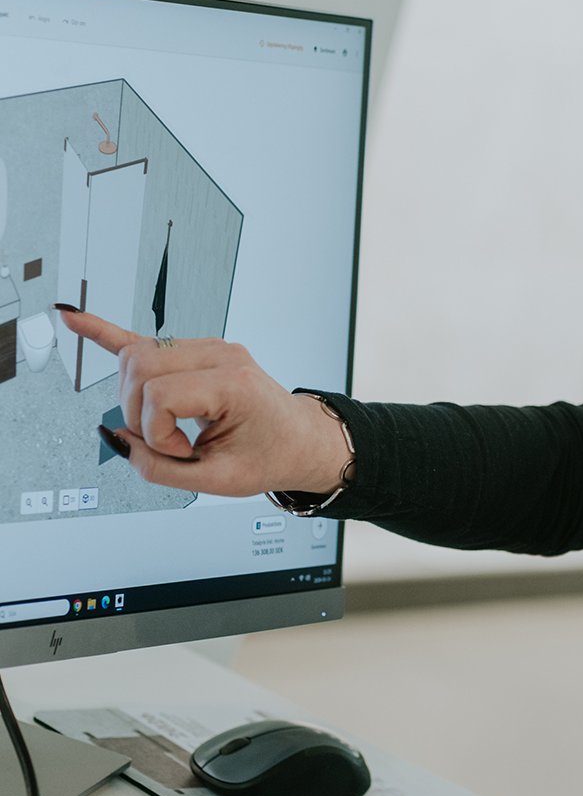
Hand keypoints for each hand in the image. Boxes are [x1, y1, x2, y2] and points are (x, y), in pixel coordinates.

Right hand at [56, 309, 349, 497]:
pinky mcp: (195, 353)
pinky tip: (71, 315)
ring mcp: (207, 348)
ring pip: (136, 356)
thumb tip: (116, 438)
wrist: (299, 439)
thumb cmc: (269, 455)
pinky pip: (141, 338)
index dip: (158, 433)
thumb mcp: (220, 480)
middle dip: (138, 412)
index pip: (161, 394)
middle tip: (168, 440)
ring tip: (164, 423)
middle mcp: (219, 354)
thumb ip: (159, 467)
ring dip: (134, 395)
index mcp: (233, 382)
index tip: (183, 452)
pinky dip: (103, 330)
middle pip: (139, 366)